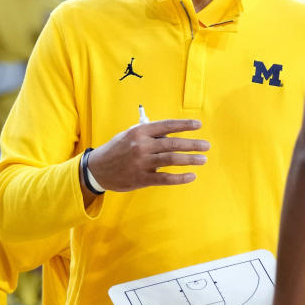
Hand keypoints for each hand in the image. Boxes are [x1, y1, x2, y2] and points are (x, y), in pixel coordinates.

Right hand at [87, 119, 207, 191]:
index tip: (198, 125)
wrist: (98, 169)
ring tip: (203, 159)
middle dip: (192, 144)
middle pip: (172, 144)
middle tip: (206, 145)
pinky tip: (191, 176)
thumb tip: (172, 133)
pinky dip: (179, 178)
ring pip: (171, 160)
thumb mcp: (130, 135)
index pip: (166, 126)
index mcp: (140, 132)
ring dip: (189, 160)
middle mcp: (142, 146)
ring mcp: (142, 163)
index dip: (184, 125)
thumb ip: (149, 133)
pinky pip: (165, 178)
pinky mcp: (141, 179)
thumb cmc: (117, 149)